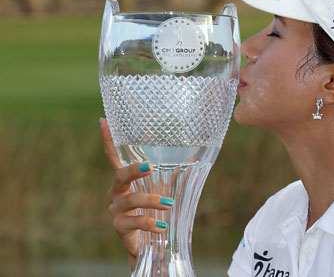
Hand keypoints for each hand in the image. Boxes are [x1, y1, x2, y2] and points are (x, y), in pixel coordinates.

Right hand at [100, 118, 172, 269]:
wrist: (149, 245)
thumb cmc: (155, 211)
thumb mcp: (164, 190)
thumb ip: (173, 173)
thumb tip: (194, 152)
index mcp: (125, 180)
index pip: (114, 157)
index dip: (109, 140)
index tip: (104, 121)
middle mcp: (117, 192)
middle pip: (120, 176)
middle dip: (134, 170)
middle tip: (151, 167)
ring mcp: (116, 210)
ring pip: (131, 200)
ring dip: (151, 201)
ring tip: (169, 203)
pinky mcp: (120, 227)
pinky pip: (134, 222)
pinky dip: (150, 223)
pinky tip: (162, 226)